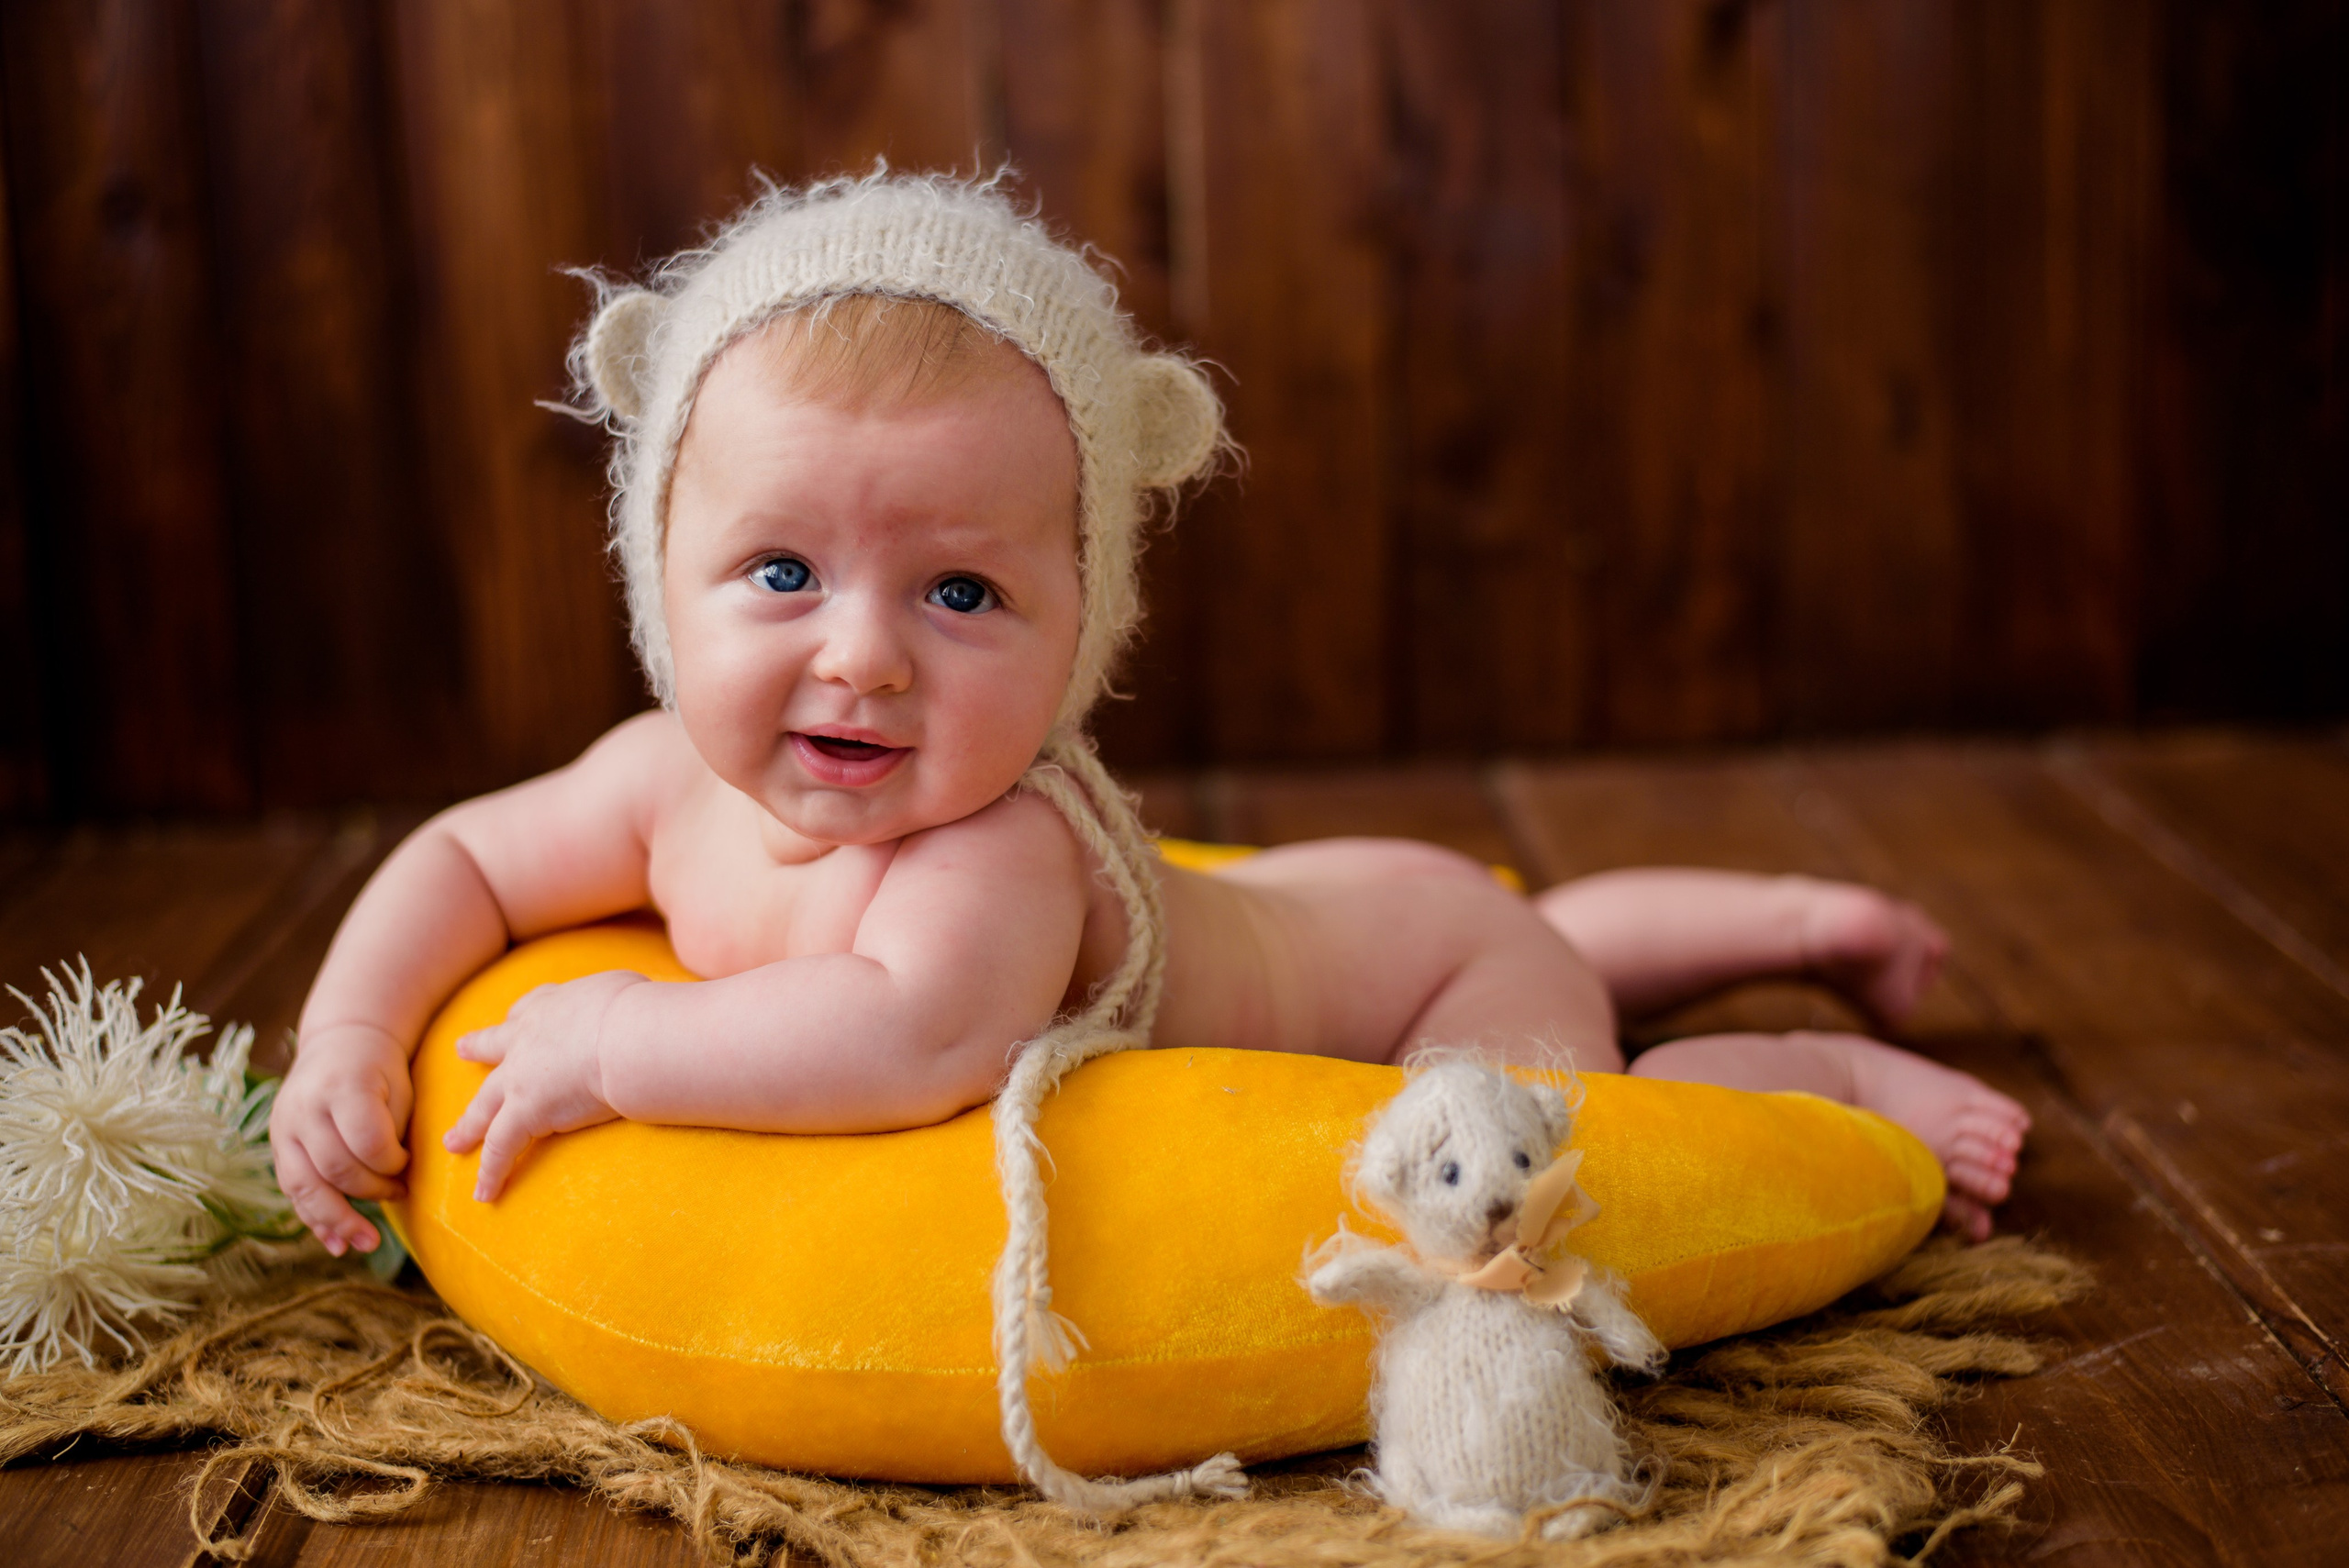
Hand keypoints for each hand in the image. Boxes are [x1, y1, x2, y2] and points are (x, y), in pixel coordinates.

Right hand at [271, 1021, 413, 1256]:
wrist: (340, 1042)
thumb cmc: (381, 1071)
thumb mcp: (398, 1089)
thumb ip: (392, 1133)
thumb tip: (394, 1185)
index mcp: (343, 1086)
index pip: (367, 1141)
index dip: (393, 1162)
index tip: (408, 1164)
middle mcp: (305, 1108)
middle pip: (335, 1167)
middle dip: (371, 1191)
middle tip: (399, 1195)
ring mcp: (284, 1128)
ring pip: (305, 1186)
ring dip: (337, 1221)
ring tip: (367, 1244)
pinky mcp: (277, 1145)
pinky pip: (292, 1190)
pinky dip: (315, 1219)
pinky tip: (336, 1243)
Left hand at [442, 970, 643, 1201]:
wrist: (625, 1036)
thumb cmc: (638, 1012)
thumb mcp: (628, 991)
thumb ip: (626, 1004)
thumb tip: (646, 1011)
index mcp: (555, 1007)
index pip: (529, 1009)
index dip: (519, 1018)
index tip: (513, 1020)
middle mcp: (528, 1038)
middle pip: (494, 1046)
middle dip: (478, 1048)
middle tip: (461, 1049)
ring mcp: (520, 1077)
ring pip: (484, 1104)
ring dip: (468, 1125)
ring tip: (454, 1141)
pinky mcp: (524, 1112)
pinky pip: (500, 1147)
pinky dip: (490, 1172)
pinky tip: (482, 1193)